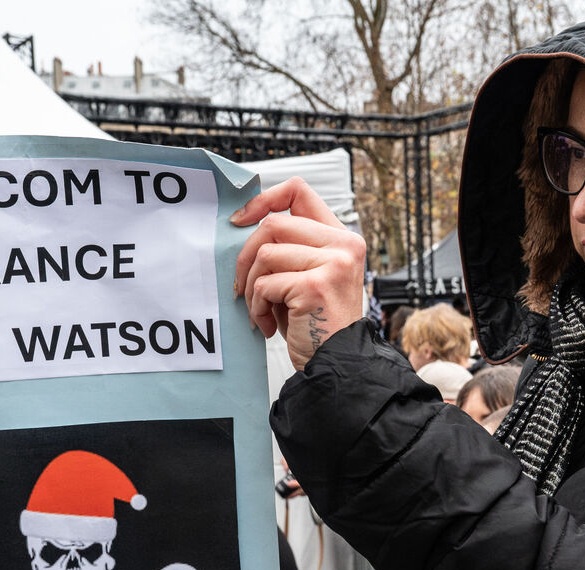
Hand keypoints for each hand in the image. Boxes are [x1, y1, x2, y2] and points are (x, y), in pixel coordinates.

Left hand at [231, 177, 365, 369]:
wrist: (335, 363)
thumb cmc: (315, 324)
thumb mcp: (306, 276)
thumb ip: (290, 247)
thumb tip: (245, 224)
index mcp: (342, 237)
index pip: (299, 191)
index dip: (264, 200)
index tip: (241, 220)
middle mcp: (343, 245)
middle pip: (274, 223)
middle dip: (246, 256)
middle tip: (242, 285)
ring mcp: (333, 263)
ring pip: (265, 254)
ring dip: (252, 287)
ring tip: (261, 310)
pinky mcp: (315, 284)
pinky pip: (265, 284)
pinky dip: (257, 307)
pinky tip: (269, 324)